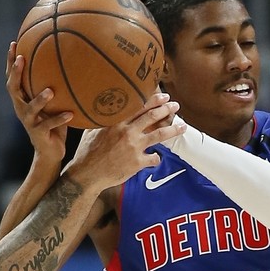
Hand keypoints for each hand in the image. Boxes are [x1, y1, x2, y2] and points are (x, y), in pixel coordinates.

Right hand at [6, 41, 71, 163]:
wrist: (50, 151)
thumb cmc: (54, 122)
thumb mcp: (54, 102)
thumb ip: (57, 86)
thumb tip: (73, 63)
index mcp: (22, 99)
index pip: (13, 78)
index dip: (11, 62)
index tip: (14, 43)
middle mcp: (21, 108)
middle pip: (13, 88)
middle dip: (16, 73)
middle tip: (21, 59)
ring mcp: (29, 122)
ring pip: (30, 109)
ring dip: (40, 100)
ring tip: (50, 91)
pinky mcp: (39, 134)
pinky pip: (49, 125)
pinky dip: (59, 119)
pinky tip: (70, 114)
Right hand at [65, 92, 184, 189]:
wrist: (87, 174)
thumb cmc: (87, 153)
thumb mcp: (92, 130)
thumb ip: (103, 121)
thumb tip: (105, 112)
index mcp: (116, 122)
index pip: (139, 107)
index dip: (153, 100)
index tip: (163, 96)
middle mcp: (127, 132)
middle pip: (152, 116)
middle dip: (166, 109)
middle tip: (175, 105)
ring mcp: (134, 147)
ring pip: (159, 134)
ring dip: (173, 129)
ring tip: (182, 126)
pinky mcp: (137, 162)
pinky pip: (154, 158)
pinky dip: (156, 158)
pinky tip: (155, 159)